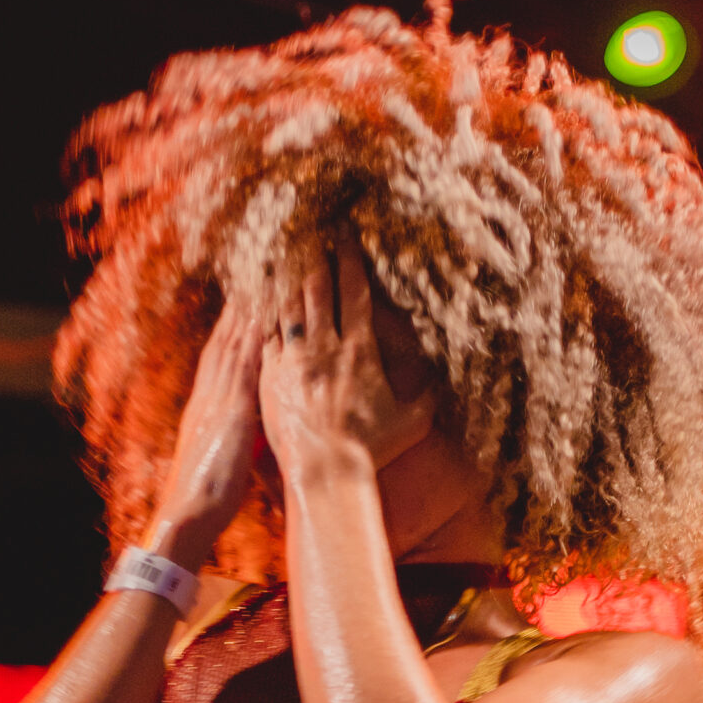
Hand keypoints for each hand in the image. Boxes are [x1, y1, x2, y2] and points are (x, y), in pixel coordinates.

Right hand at [153, 296, 266, 561]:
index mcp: (204, 407)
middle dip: (239, 308)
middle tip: (254, 274)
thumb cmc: (204, 497)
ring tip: (264, 278)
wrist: (187, 512)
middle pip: (224, 341)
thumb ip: (230, 438)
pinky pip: (244, 363)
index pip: (218, 357)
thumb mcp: (218, 459)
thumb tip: (242, 432)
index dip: (230, 328)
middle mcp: (208, 396)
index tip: (242, 302)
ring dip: (249, 310)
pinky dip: (254, 336)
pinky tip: (269, 314)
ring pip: (234, 344)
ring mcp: (218, 400)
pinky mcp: (231, 409)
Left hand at [259, 246, 437, 492]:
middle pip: (317, 288)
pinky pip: (265, 334)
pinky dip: (263, 312)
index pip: (355, 292)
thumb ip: (427, 395)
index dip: (350, 259)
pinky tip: (259, 297)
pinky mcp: (270, 375)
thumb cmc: (371, 449)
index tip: (344, 234)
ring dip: (286, 277)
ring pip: (287, 305)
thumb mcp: (412, 421)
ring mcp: (293, 359)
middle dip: (314, 256)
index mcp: (360, 350)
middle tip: (309, 231)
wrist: (325, 470)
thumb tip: (443, 380)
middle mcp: (325, 347)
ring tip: (282, 255)